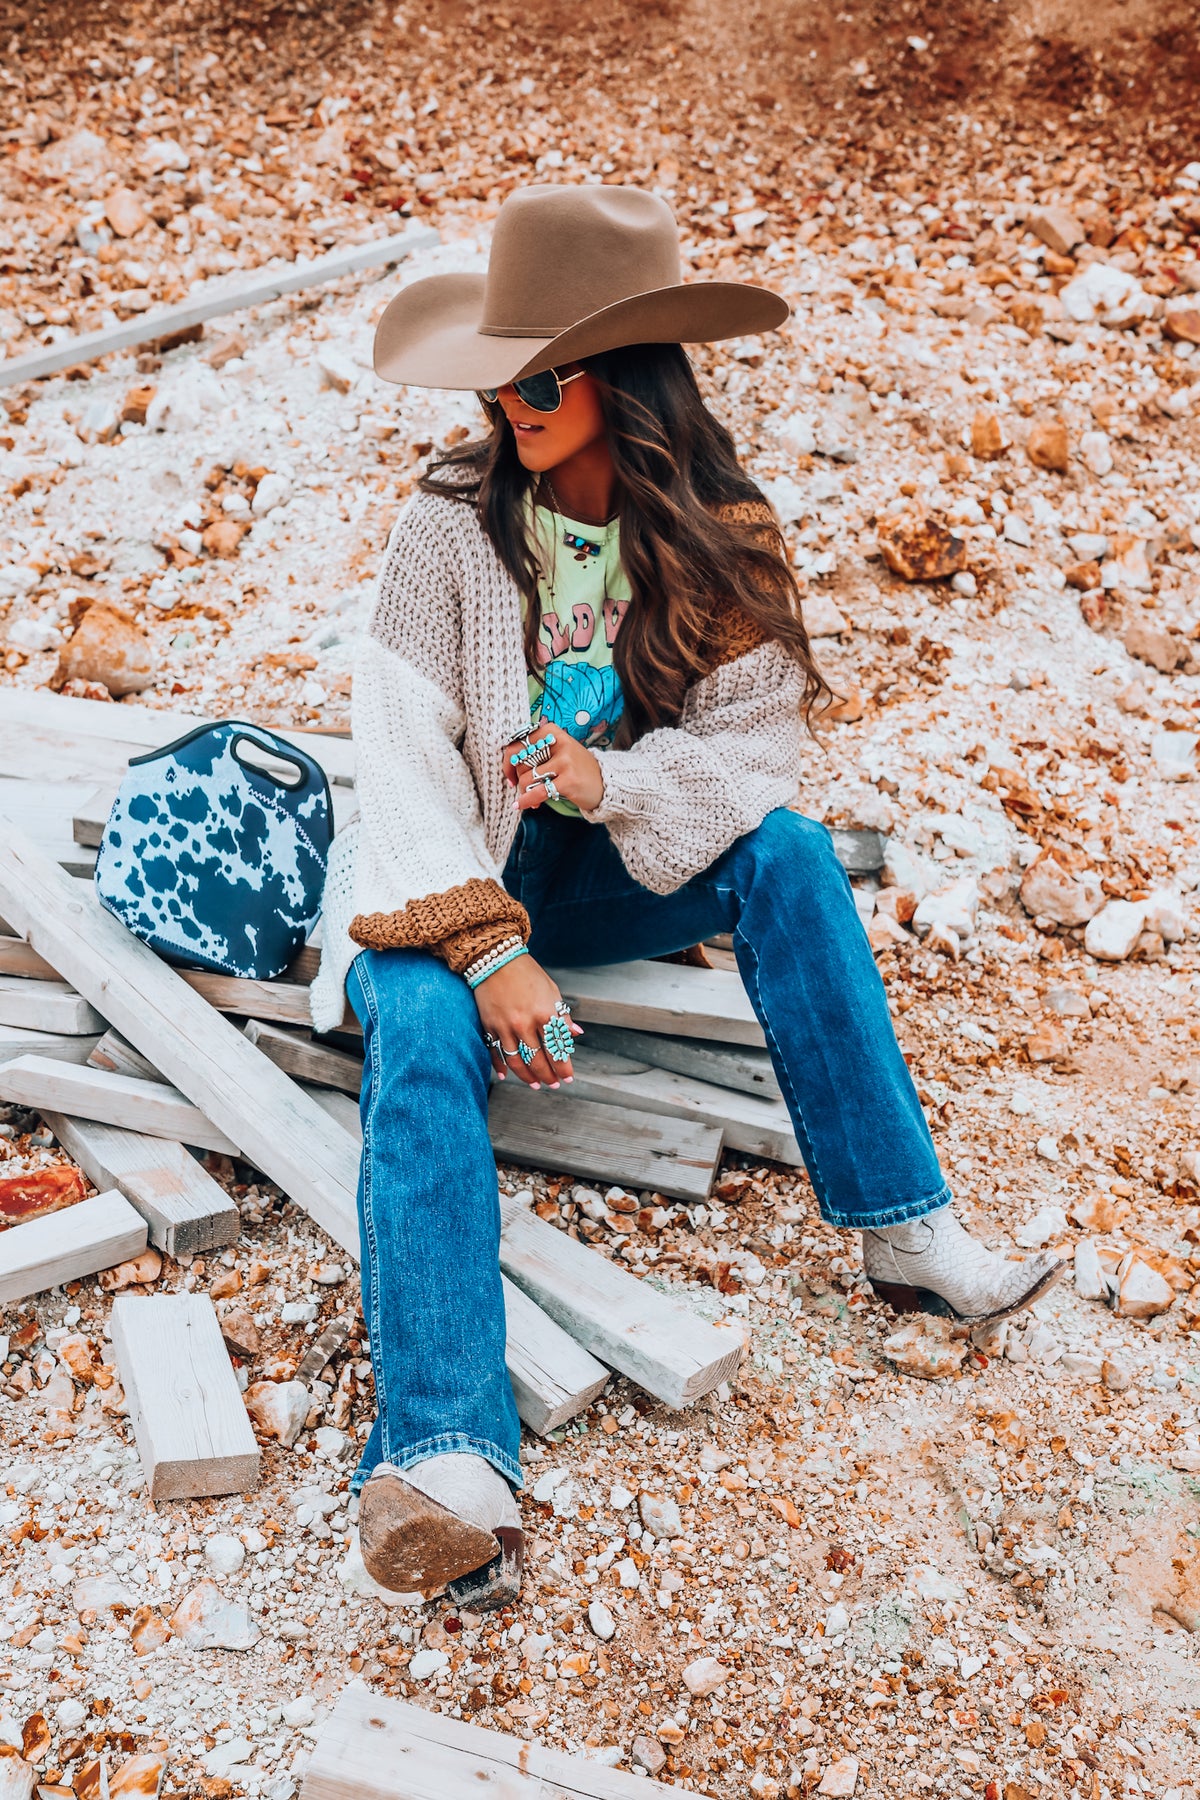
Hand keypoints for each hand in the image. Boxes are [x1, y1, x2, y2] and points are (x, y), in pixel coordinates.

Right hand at [474, 953, 583, 1089]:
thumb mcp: (552, 991)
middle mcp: (526, 1023)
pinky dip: (500, 1067)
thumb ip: (562, 1015)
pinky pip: (495, 1053)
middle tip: (553, 1084)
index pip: (558, 1048)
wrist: (496, 959)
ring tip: (536, 1085)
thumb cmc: (528, 974)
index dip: (564, 1067)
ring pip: (518, 1061)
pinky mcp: (490, 1026)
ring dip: (528, 1077)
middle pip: (539, 1059)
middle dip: (548, 1075)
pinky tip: (506, 1077)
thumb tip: (575, 1034)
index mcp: (545, 1013)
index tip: (568, 1078)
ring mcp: (506, 1026)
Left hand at [501, 721, 603, 813]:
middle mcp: (558, 742)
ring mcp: (565, 761)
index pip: (518, 743)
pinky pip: (537, 792)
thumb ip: (536, 753)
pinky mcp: (568, 780)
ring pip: (527, 778)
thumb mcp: (558, 752)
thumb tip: (509, 766)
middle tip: (523, 788)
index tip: (510, 775)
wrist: (606, 783)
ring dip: (524, 792)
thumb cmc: (576, 769)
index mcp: (552, 732)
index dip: (508, 761)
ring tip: (531, 799)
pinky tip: (521, 806)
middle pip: (521, 762)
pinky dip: (526, 800)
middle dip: (518, 779)